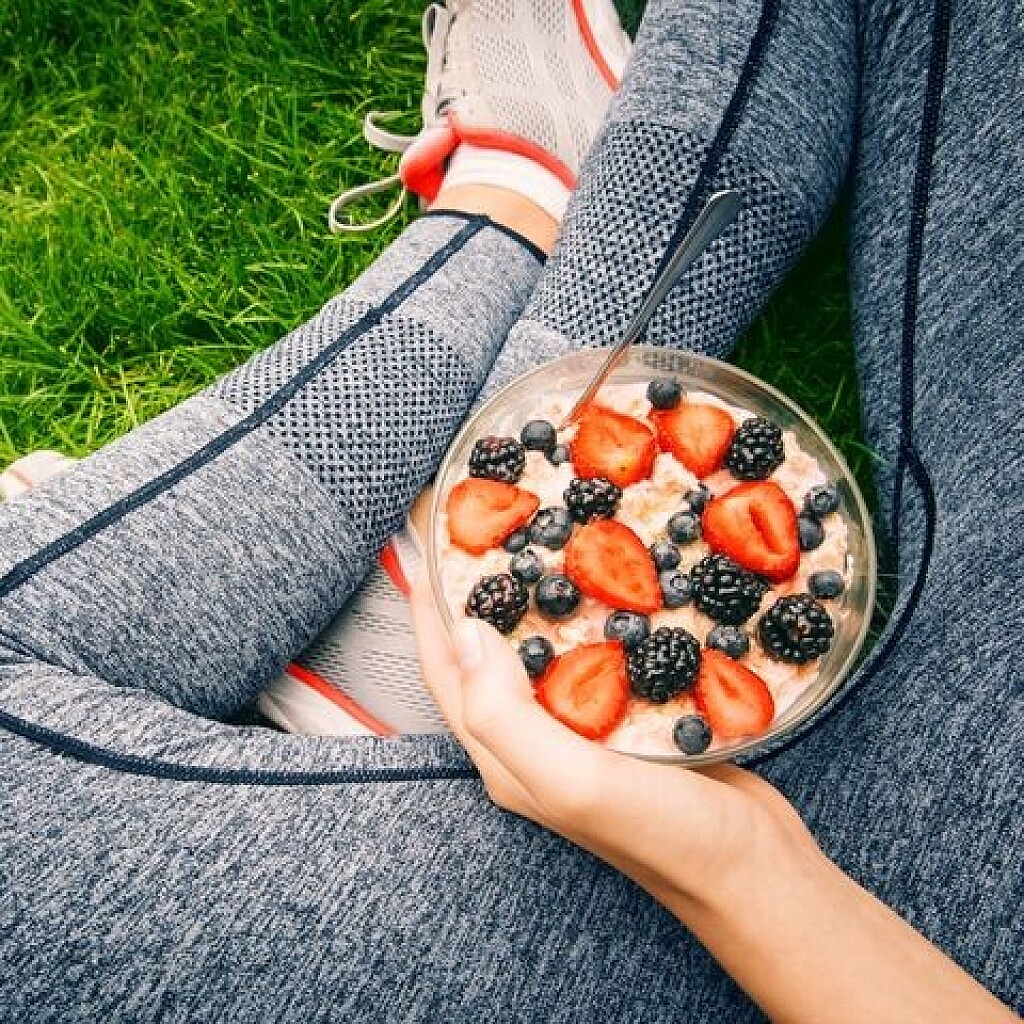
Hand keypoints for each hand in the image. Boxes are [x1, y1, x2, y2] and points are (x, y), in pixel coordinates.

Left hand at [409, 575, 818, 912]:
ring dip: (536, 596)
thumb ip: (507, 715)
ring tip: (543, 538)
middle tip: (485, 526)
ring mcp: (584, 728)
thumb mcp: (573, 780)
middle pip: (489, 653)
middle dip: (478, 591)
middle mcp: (536, 740)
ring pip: (545, 648)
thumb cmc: (663, 835)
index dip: (428, 606)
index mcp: (507, 755)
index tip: (425, 541)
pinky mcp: (631, 717)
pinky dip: (592, 614)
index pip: (446, 669)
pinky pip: (596, 653)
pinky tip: (611, 581)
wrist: (752, 869)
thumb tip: (467, 632)